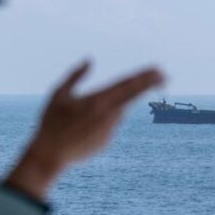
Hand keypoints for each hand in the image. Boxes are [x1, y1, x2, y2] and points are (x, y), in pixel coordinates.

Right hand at [5, 61, 163, 199]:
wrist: (49, 154)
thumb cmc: (51, 121)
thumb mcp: (59, 94)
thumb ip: (75, 76)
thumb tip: (90, 60)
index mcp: (98, 99)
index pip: (127, 85)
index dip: (144, 77)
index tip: (158, 70)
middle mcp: (108, 114)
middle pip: (133, 96)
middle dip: (150, 84)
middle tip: (164, 77)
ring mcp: (110, 130)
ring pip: (115, 113)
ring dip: (104, 110)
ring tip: (79, 119)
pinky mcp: (107, 141)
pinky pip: (106, 127)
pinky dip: (96, 125)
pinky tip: (78, 131)